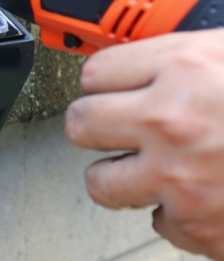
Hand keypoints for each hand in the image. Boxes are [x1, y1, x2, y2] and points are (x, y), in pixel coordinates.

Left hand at [65, 30, 223, 258]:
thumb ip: (194, 55)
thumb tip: (156, 62)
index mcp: (185, 67)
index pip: (95, 72)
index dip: (106, 81)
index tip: (115, 88)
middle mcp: (171, 122)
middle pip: (80, 124)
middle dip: (97, 126)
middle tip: (117, 128)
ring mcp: (181, 180)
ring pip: (100, 183)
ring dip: (120, 176)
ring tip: (149, 167)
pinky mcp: (200, 228)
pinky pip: (157, 222)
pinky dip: (174, 213)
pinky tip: (203, 197)